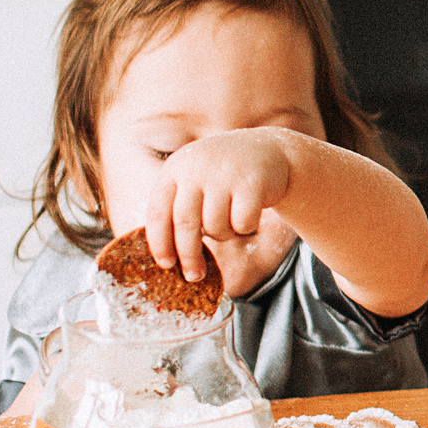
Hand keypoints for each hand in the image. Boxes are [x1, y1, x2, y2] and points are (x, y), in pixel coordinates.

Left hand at [139, 129, 297, 278]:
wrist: (268, 151)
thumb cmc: (224, 177)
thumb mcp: (195, 181)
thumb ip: (177, 207)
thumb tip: (164, 257)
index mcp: (175, 168)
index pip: (158, 212)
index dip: (160, 243)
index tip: (167, 266)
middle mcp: (196, 168)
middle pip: (185, 224)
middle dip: (189, 256)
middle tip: (194, 276)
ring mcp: (224, 174)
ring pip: (216, 227)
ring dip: (224, 235)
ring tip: (230, 220)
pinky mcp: (251, 182)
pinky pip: (242, 224)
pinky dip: (245, 227)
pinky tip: (250, 210)